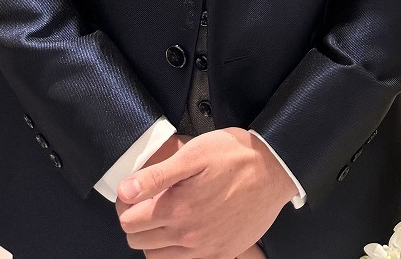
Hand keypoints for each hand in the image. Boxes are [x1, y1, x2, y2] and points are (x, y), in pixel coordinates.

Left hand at [115, 127, 291, 257]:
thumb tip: (125, 191)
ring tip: (165, 213)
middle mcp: (188, 236)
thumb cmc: (237, 156)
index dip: (127, 205)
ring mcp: (205, 249)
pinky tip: (185, 229)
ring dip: (154, 237)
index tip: (134, 192)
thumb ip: (157, 175)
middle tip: (147, 201)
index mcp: (178, 209)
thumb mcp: (195, 153)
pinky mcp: (221, 254)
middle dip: (136, 221)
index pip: (129, 222)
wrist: (275, 169)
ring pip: (158, 256)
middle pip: (139, 241)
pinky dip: (176, 250)